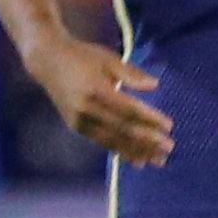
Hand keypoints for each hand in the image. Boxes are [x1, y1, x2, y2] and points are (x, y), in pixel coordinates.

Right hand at [28, 34, 172, 165]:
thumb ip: (131, 74)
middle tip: (169, 149)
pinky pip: (101, 142)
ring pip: (112, 140)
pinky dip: (120, 151)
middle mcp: (86, 108)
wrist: (47, 61)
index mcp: (96, 90)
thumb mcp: (108, 58)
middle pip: (122, 128)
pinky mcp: (75, 126)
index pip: (128, 109)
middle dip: (147, 140)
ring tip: (157, 160)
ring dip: (136, 151)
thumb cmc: (83, 56)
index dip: (149, 119)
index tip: (169, 127)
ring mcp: (78, 120)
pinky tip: (136, 160)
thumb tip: (154, 85)